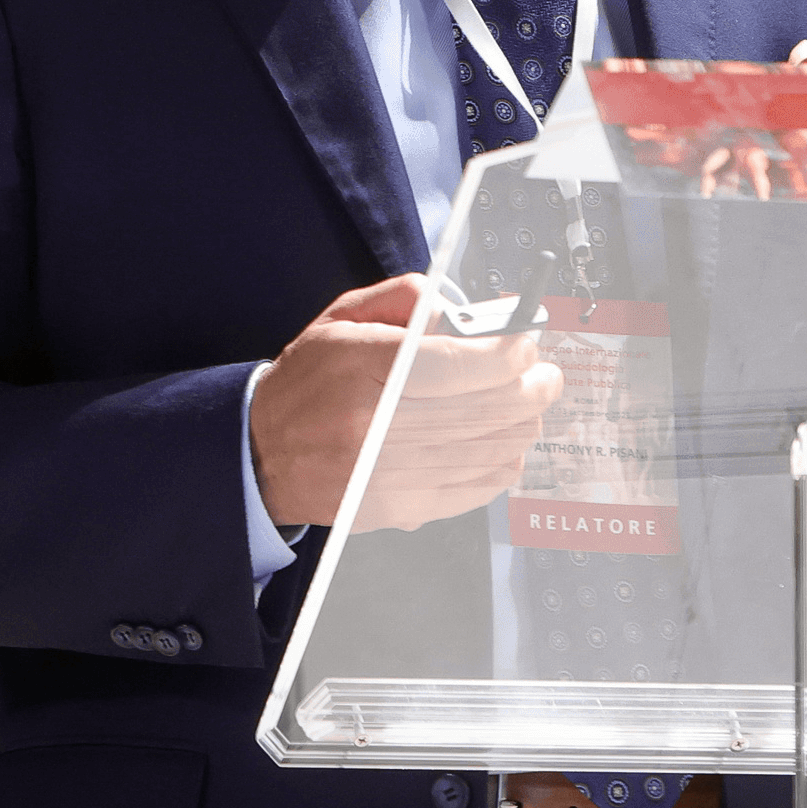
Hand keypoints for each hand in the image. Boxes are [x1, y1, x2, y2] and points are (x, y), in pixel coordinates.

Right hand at [250, 275, 561, 530]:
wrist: (261, 453)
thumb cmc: (310, 380)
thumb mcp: (348, 317)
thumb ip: (410, 299)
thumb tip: (467, 313)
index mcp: (365, 368)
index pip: (456, 365)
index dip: (506, 354)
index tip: (525, 344)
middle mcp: (377, 426)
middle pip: (485, 410)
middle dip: (532, 388)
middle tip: (544, 374)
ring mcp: (391, 473)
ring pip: (490, 451)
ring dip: (523, 424)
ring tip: (528, 404)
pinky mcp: (401, 508)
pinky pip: (476, 488)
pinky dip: (503, 463)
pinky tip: (505, 443)